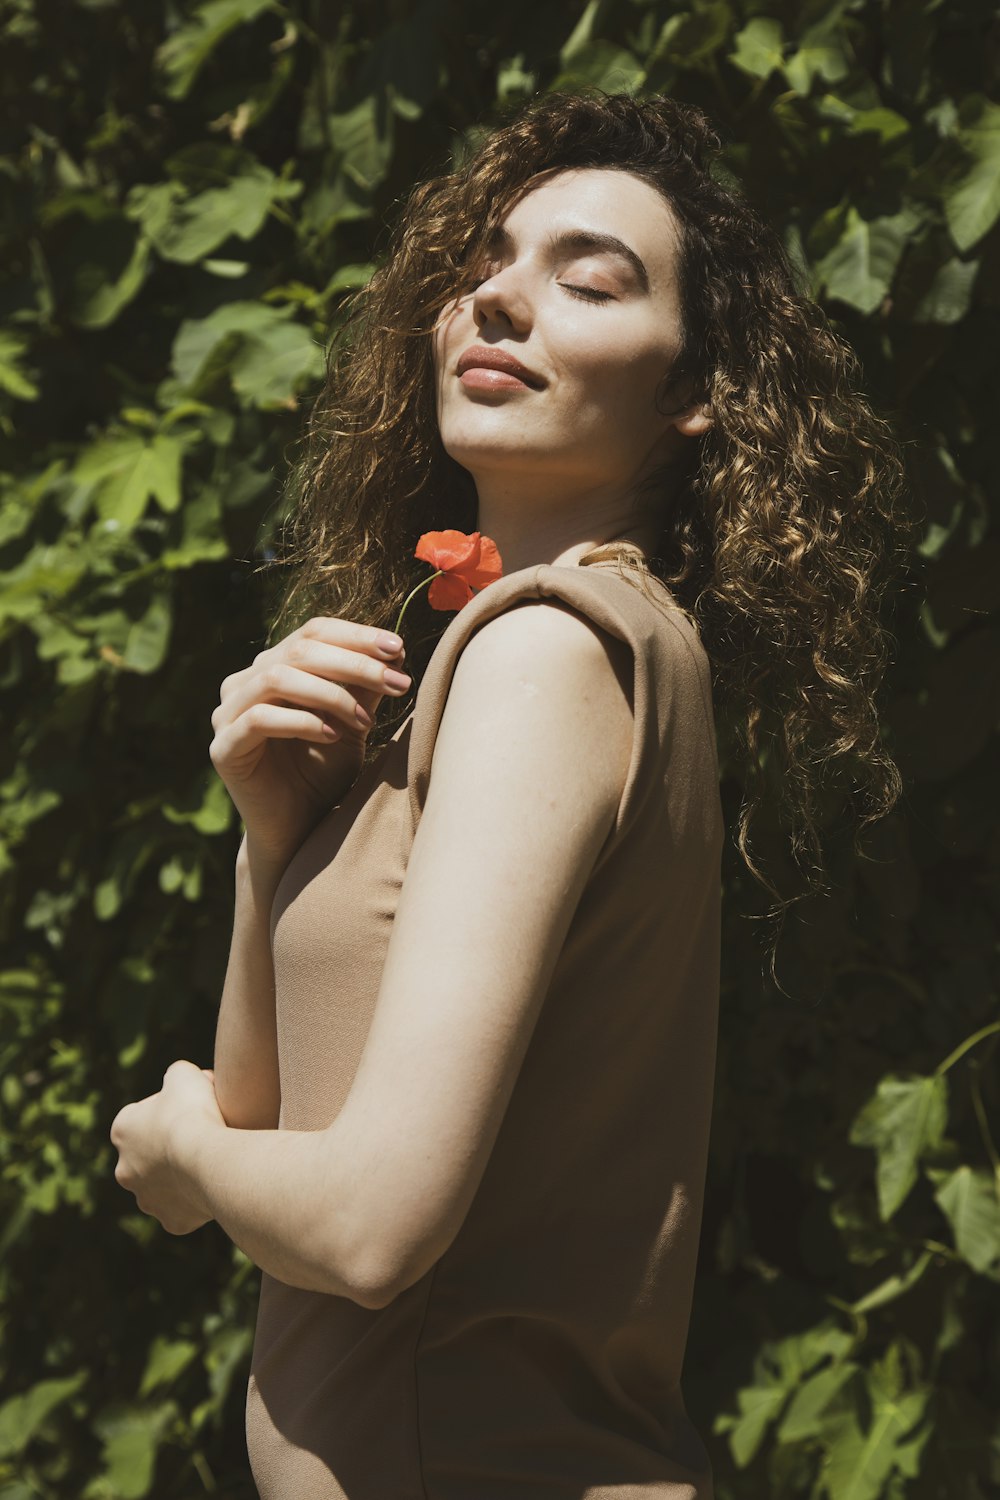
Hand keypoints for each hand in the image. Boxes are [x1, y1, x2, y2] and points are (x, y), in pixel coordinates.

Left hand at [110, 1062, 224, 1235]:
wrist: (208, 1156)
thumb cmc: (193, 1111)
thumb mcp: (184, 1073)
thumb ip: (176, 1075)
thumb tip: (182, 1083)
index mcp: (122, 1131)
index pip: (140, 1116)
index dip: (167, 1109)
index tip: (191, 1107)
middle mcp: (125, 1170)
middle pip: (148, 1156)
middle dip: (169, 1148)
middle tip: (200, 1137)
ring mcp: (147, 1199)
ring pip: (163, 1187)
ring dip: (180, 1177)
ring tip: (210, 1163)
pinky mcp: (171, 1221)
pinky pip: (184, 1210)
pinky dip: (196, 1201)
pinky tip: (214, 1186)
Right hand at [210, 618, 411, 867]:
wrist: (300, 831)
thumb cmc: (324, 774)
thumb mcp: (353, 723)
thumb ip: (365, 688)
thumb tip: (394, 652)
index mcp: (274, 667)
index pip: (313, 631)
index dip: (356, 636)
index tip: (398, 649)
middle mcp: (244, 683)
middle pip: (300, 650)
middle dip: (355, 664)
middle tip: (397, 684)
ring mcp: (227, 714)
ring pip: (277, 678)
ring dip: (331, 694)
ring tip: (366, 722)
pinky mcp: (223, 748)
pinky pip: (259, 719)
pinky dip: (301, 722)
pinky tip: (333, 736)